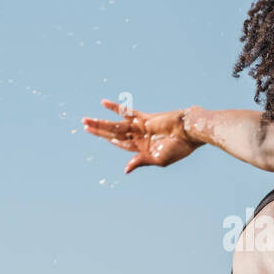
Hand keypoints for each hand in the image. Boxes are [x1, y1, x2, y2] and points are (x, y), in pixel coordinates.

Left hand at [81, 99, 202, 173]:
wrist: (189, 133)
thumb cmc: (178, 149)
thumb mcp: (158, 160)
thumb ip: (141, 161)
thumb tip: (125, 169)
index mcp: (144, 149)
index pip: (122, 145)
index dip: (111, 142)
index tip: (102, 138)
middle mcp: (140, 137)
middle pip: (114, 134)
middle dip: (99, 130)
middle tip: (84, 125)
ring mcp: (141, 126)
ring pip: (116, 124)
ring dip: (101, 122)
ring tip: (86, 120)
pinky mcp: (144, 117)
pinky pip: (127, 112)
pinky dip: (115, 108)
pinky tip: (104, 104)